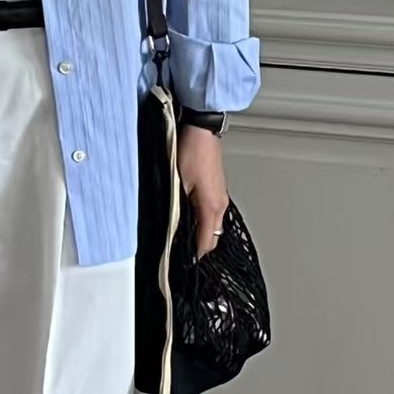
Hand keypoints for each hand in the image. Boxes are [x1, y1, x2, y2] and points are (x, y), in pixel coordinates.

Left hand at [178, 125, 228, 259]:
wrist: (202, 130)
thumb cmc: (191, 151)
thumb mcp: (177, 184)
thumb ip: (176, 210)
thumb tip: (172, 229)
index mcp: (211, 207)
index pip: (205, 243)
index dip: (193, 255)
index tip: (181, 262)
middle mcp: (220, 205)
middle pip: (211, 238)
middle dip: (197, 248)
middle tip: (179, 252)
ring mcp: (220, 198)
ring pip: (212, 227)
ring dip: (200, 234)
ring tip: (183, 238)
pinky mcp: (217, 191)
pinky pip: (212, 215)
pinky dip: (202, 222)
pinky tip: (190, 220)